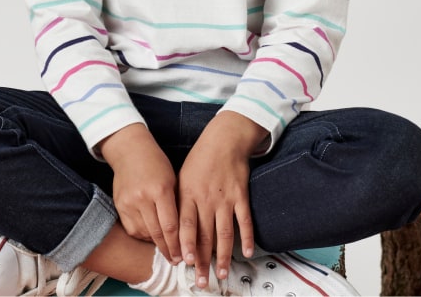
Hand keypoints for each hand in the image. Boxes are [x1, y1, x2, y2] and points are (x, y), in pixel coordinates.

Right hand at [99, 124, 181, 264]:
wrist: (130, 151)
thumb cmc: (156, 164)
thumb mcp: (173, 179)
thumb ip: (177, 205)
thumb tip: (185, 233)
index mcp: (160, 190)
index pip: (171, 226)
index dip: (178, 245)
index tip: (185, 257)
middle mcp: (143, 197)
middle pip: (157, 233)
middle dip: (168, 250)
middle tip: (177, 260)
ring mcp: (129, 202)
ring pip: (144, 234)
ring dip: (156, 244)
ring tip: (166, 249)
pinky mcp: (119, 206)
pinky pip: (132, 229)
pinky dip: (143, 235)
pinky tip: (151, 236)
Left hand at [178, 112, 267, 286]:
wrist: (224, 139)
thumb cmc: (200, 159)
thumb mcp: (181, 176)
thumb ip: (178, 202)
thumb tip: (173, 228)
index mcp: (188, 193)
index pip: (186, 225)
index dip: (186, 245)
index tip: (185, 263)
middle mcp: (206, 198)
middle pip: (204, 235)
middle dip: (202, 260)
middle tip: (202, 280)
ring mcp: (225, 198)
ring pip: (224, 233)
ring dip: (224, 256)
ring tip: (222, 274)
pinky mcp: (241, 195)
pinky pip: (245, 220)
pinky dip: (247, 237)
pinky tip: (247, 252)